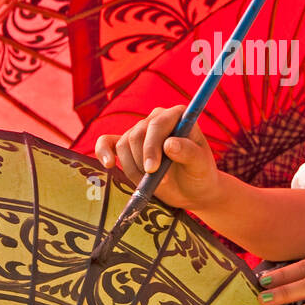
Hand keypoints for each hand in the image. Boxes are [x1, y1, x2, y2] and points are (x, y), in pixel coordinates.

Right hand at [93, 105, 222, 209]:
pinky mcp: (127, 147)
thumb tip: (169, 144)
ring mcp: (140, 132)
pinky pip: (107, 142)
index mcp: (177, 116)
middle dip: (143, 161)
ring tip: (151, 183)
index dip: (151, 147)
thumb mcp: (201, 166)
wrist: (192, 189)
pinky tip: (109, 164)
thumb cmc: (200, 174)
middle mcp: (156, 119)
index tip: (153, 169)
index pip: (157, 124)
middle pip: (137, 135)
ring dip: (133, 168)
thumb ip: (189, 153)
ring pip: (123, 145)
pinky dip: (103, 151)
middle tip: (159, 182)